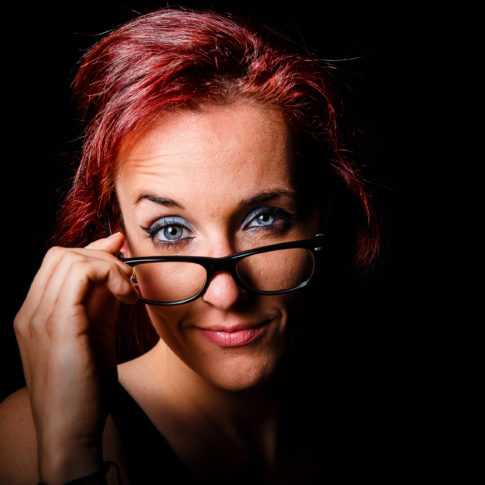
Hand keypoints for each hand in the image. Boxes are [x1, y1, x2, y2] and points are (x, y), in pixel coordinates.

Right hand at [13, 233, 136, 482]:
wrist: (70, 429)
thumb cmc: (85, 386)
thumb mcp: (95, 333)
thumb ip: (101, 301)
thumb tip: (116, 272)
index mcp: (37, 313)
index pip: (58, 262)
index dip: (93, 253)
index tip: (121, 256)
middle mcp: (31, 311)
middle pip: (62, 254)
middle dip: (102, 257)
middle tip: (128, 277)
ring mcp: (38, 316)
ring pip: (70, 258)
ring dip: (108, 266)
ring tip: (128, 290)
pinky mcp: (57, 324)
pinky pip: (80, 274)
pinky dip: (109, 275)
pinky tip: (126, 296)